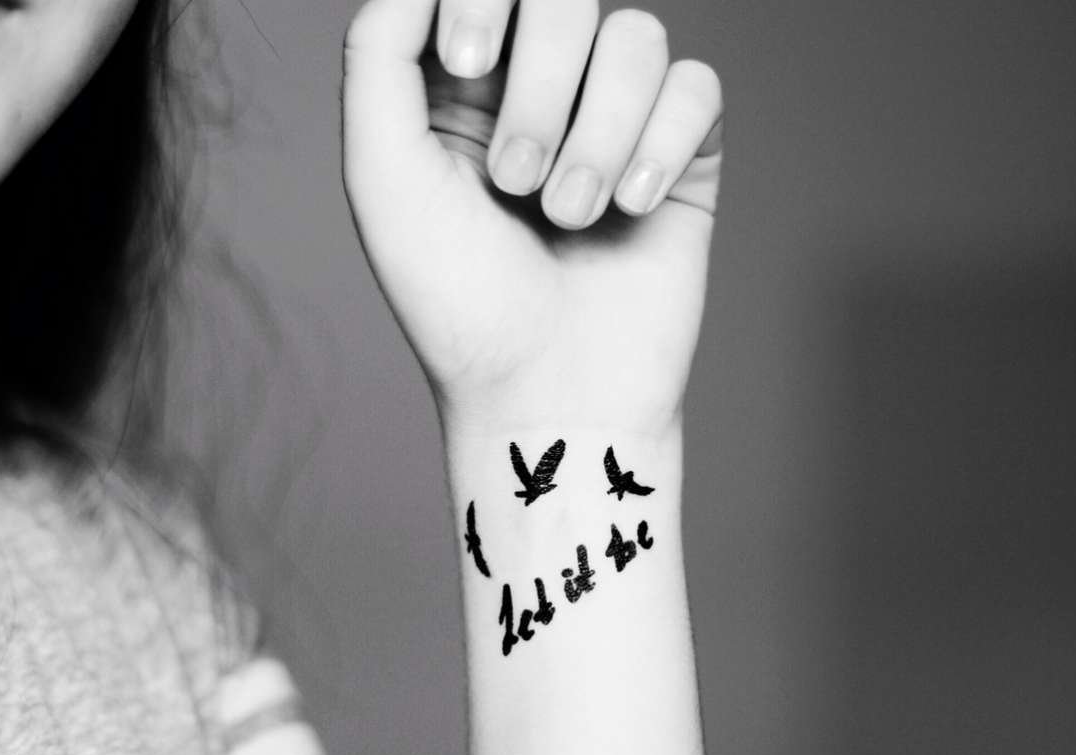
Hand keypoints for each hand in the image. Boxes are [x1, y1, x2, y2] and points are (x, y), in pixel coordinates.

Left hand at [342, 0, 723, 435]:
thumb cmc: (458, 301)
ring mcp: (616, 119)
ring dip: (598, 132)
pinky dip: (661, 144)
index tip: (469, 66)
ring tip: (571, 216)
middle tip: (514, 181)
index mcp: (462, 84)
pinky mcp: (682, 155)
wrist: (549, 394)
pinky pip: (696, 88)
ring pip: (634, 38)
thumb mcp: (383, 176)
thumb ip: (379, 54)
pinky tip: (633, 210)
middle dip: (540, 85)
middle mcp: (540, 88)